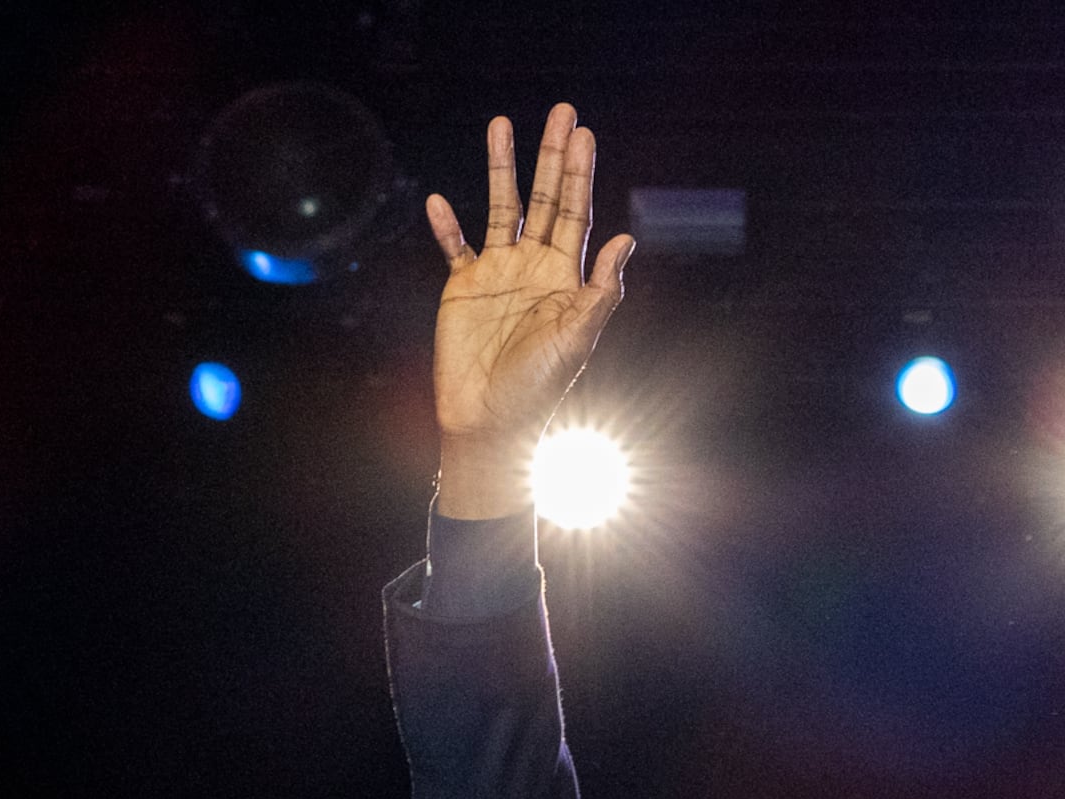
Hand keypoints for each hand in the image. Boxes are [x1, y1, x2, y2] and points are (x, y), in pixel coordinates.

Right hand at [423, 103, 637, 514]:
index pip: (576, 213)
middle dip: (550, 155)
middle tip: (561, 111)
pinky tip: (439, 200)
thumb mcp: (577, 337)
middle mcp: (534, 267)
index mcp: (566, 277)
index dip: (579, 173)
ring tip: (500, 123)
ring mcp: (497, 273)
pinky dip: (445, 224)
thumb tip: (625, 238)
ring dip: (500, 168)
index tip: (583, 134)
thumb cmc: (540, 387)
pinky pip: (454, 247)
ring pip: (500, 208)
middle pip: (545, 198)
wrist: (491, 421)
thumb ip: (600, 289)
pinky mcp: (462, 287)